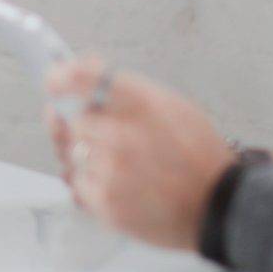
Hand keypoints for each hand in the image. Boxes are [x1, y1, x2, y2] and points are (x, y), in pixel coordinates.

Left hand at [44, 57, 236, 250]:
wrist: (218, 206)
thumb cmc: (197, 155)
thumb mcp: (171, 104)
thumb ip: (126, 88)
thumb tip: (84, 64)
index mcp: (141, 104)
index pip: (84, 77)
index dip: (61, 77)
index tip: (54, 80)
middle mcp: (123, 137)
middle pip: (71, 119)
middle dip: (79, 124)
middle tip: (98, 132)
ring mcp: (112, 172)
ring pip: (72, 153)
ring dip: (87, 157)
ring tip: (121, 164)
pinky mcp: (106, 203)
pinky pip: (79, 184)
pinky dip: (93, 185)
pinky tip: (121, 185)